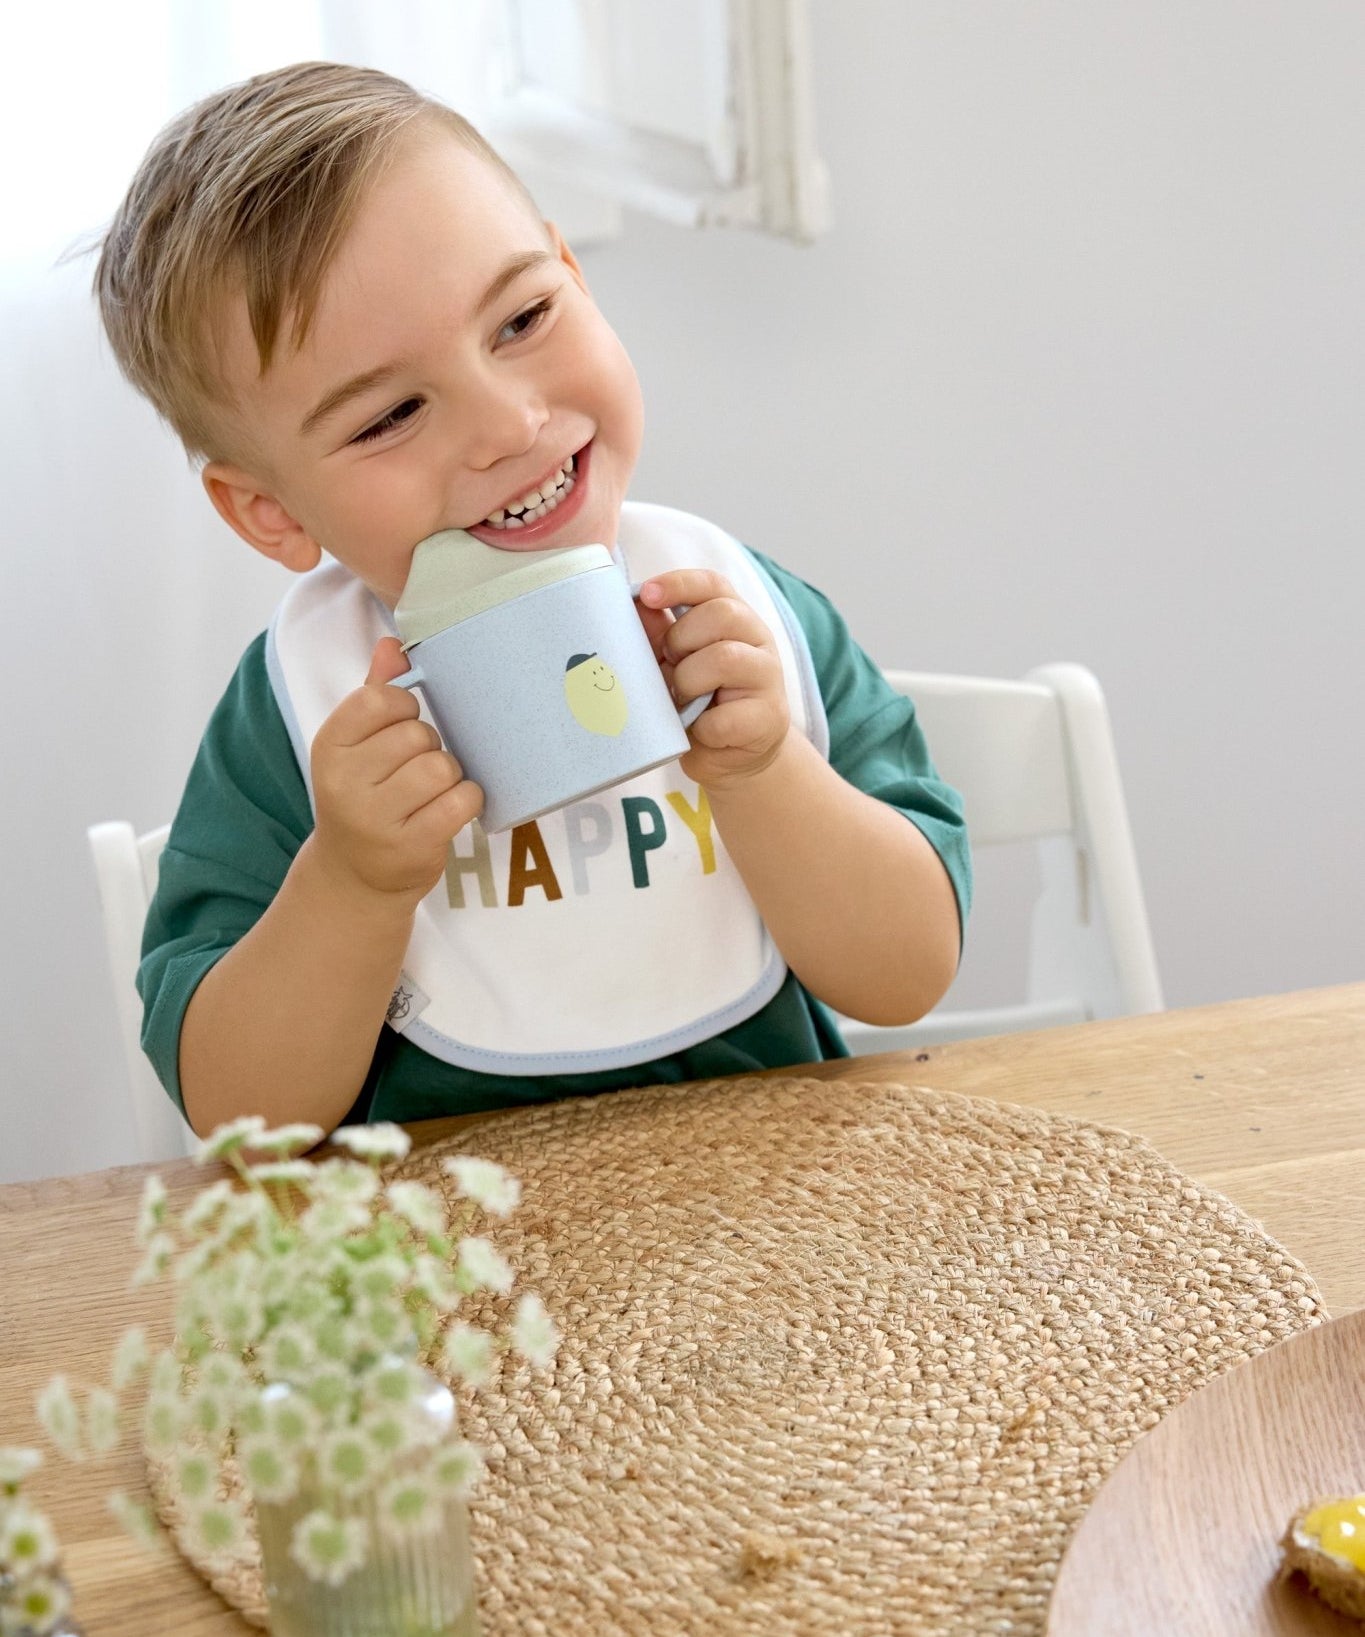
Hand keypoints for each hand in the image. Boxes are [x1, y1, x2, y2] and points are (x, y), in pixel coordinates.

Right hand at [308, 637, 483, 901]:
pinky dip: (467, 799)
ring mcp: (375, 819)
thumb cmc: (365, 796)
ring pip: (441, 767)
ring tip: (433, 790)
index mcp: (328, 747)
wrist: (355, 875)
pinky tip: (450, 807)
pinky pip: (460, 801)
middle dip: (431, 746)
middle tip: (418, 768)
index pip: (378, 699)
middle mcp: (344, 783)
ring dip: (450, 775)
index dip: (405, 708)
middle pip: (417, 735)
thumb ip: (376, 693)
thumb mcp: (357, 746)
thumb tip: (393, 643)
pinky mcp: (410, 847)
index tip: (403, 727)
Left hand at [637, 570, 788, 790]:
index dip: (679, 583)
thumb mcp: (674, 664)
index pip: (713, 585)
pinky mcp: (768, 718)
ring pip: (725, 658)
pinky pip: (723, 716)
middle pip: (722, 614)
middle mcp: (758, 641)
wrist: (732, 758)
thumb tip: (634, 604)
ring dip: (689, 681)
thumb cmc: (699, 704)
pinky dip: (701, 726)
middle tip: (670, 665)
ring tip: (682, 700)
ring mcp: (768, 678)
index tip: (646, 594)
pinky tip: (699, 730)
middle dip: (682, 639)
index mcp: (735, 619)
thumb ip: (658, 634)